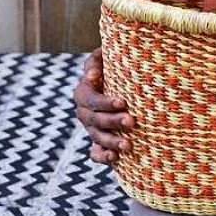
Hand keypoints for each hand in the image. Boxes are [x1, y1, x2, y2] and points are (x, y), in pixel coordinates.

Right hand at [73, 47, 133, 164]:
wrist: (117, 81)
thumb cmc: (112, 65)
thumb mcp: (103, 57)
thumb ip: (96, 60)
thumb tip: (92, 75)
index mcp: (83, 92)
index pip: (92, 100)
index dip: (106, 103)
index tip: (123, 102)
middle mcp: (84, 112)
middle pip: (95, 120)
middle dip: (113, 122)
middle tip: (131, 121)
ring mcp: (91, 128)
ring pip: (97, 137)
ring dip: (111, 142)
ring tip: (128, 145)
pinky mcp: (98, 141)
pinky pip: (95, 153)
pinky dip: (103, 157)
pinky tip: (116, 158)